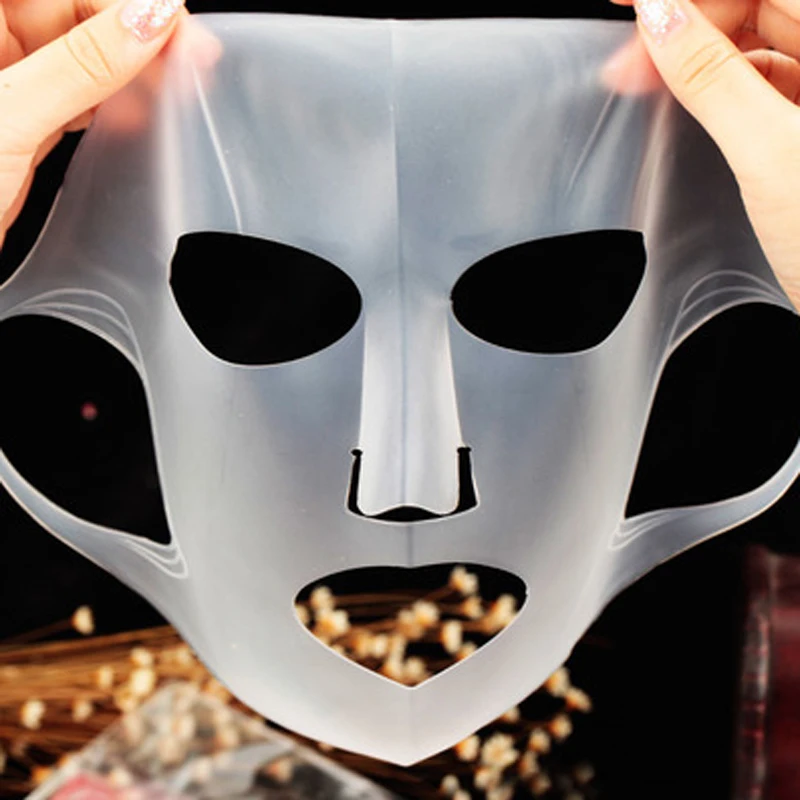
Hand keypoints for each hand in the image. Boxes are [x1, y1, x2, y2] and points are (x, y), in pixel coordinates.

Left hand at [0, 0, 185, 249]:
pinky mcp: (19, 118)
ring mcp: (3, 79)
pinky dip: (107, 103)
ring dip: (128, 70)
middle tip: (190, 57)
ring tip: (174, 87)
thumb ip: (84, 65)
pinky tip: (136, 114)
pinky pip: (72, 93)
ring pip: (78, 53)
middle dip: (130, 31)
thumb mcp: (12, 118)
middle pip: (70, 11)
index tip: (171, 18)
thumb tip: (150, 19)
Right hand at [604, 0, 799, 308]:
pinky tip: (687, 98)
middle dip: (685, 22)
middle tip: (625, 57)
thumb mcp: (770, 152)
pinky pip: (761, 79)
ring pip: (755, 40)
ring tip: (643, 80)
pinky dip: (718, 84)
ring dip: (696, 54)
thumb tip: (658, 15)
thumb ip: (710, 78)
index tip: (630, 4)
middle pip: (756, 5)